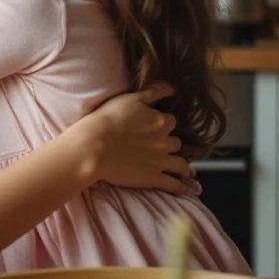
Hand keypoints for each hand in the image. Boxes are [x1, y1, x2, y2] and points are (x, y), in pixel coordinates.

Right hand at [75, 82, 196, 195]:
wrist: (93, 146)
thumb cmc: (107, 119)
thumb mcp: (130, 98)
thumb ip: (153, 93)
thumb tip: (171, 88)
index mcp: (161, 121)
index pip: (170, 121)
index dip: (162, 124)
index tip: (155, 127)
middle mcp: (165, 141)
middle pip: (176, 142)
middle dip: (169, 144)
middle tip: (160, 148)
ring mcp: (162, 161)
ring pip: (181, 164)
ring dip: (183, 167)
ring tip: (183, 172)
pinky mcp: (154, 178)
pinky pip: (175, 185)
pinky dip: (181, 187)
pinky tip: (184, 189)